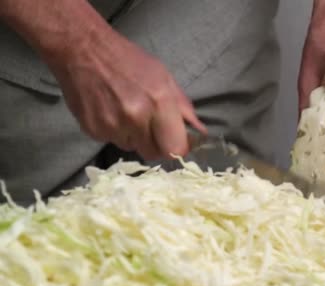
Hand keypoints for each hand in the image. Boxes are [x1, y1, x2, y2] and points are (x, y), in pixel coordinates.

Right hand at [47, 28, 205, 159]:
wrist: (82, 49)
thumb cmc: (128, 60)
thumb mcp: (164, 77)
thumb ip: (183, 108)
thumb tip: (200, 132)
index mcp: (159, 103)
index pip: (175, 149)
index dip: (178, 148)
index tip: (177, 142)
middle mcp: (136, 118)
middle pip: (153, 154)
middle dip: (156, 144)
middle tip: (151, 126)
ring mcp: (112, 126)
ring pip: (132, 148)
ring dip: (134, 137)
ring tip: (126, 111)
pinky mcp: (92, 130)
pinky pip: (112, 141)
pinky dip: (114, 131)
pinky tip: (110, 110)